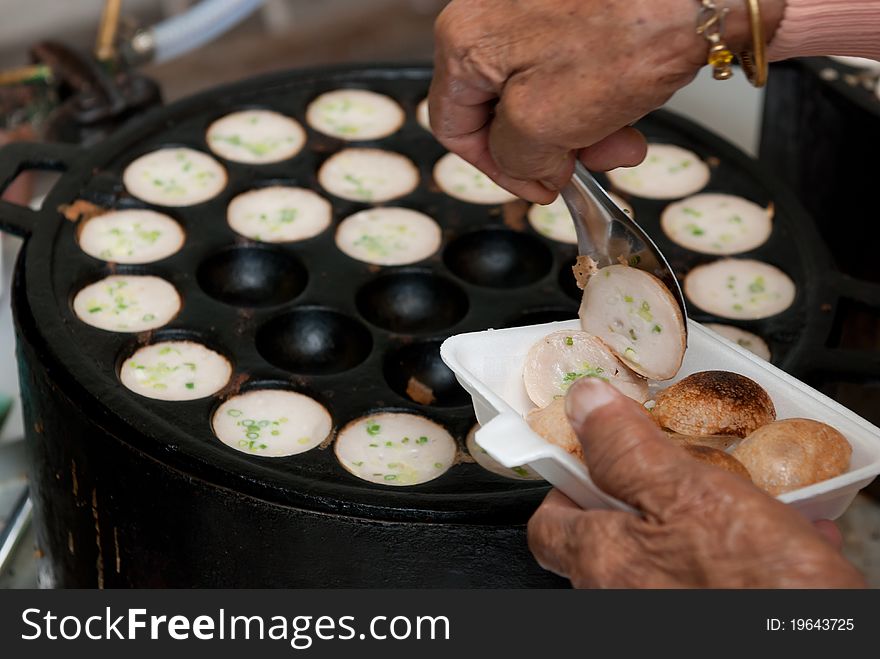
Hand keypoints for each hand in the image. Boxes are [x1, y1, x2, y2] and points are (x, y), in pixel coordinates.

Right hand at [429, 0, 785, 202]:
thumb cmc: (626, 31)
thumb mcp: (543, 122)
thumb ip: (515, 159)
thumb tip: (528, 167)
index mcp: (466, 41)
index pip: (454, 125)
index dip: (495, 169)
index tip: (535, 187)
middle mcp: (495, 16)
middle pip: (505, 109)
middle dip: (552, 148)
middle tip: (590, 165)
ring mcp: (540, 9)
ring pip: (546, 92)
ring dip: (585, 128)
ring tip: (626, 138)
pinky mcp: (580, 9)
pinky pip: (576, 66)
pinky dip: (601, 96)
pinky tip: (635, 102)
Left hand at [527, 378, 865, 587]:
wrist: (818, 644)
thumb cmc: (761, 587)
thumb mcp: (691, 494)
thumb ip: (627, 450)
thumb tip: (586, 405)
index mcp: (603, 560)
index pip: (550, 521)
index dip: (568, 480)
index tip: (595, 449)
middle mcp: (620, 596)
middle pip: (611, 533)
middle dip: (648, 493)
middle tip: (684, 467)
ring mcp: (661, 610)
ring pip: (668, 551)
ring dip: (703, 517)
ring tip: (745, 497)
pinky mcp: (712, 614)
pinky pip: (713, 576)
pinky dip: (740, 551)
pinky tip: (782, 533)